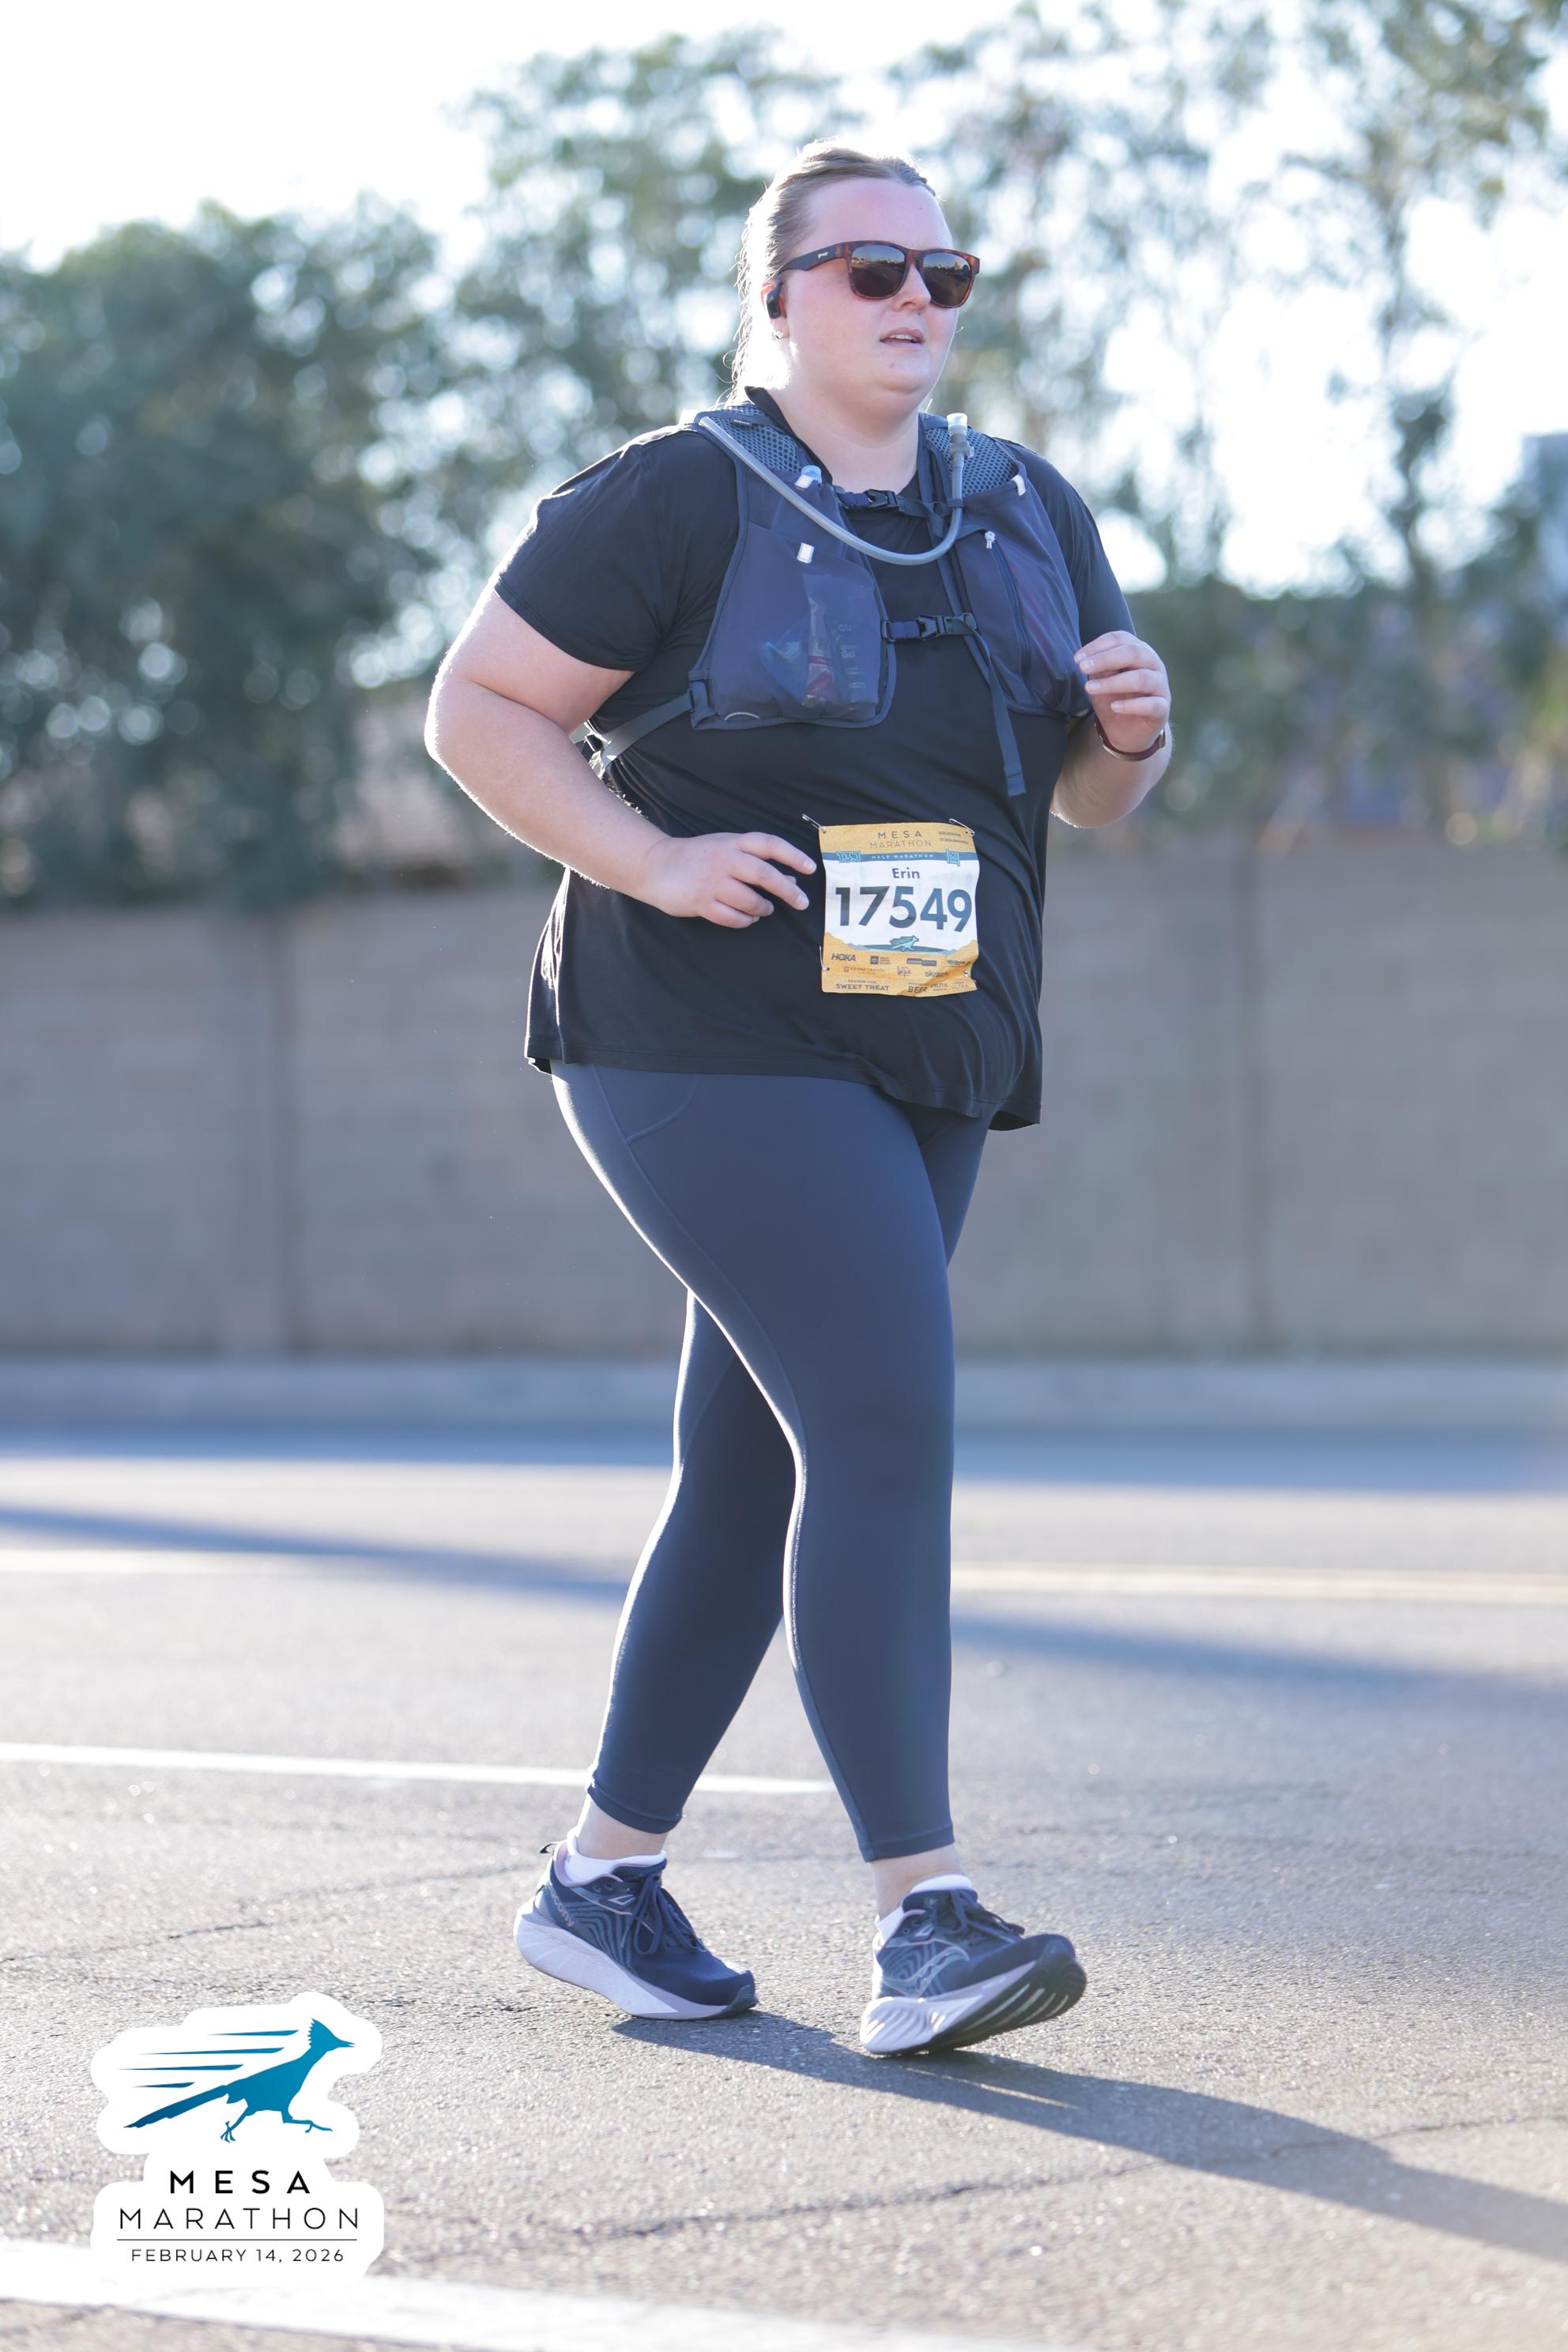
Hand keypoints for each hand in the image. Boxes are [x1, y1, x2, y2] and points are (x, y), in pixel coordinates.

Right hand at [639, 830, 816, 927]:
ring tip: (765, 909)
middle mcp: (723, 859)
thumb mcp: (726, 849)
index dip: (792, 855)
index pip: (768, 844)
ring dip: (764, 908)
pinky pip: (733, 918)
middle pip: (764, 874)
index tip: (810, 868)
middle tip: (802, 902)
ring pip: (750, 900)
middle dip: (787, 890)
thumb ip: (755, 861)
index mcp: (732, 842)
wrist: (655, 865)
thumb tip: (790, 878)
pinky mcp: (700, 902)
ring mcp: (711, 881)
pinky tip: (749, 918)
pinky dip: (746, 920)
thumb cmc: (698, 857)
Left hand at [1073, 630, 1169, 753]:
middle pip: (1134, 653)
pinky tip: (1114, 707)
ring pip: (1142, 678)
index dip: (1098, 646)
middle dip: (1106, 659)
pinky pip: (1151, 704)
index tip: (1077, 659)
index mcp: (1138, 651)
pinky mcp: (1162, 708)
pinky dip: (1131, 705)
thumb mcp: (1101, 681)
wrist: (1126, 731)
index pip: (1121, 639)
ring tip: (1090, 689)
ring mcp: (1160, 686)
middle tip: (1083, 668)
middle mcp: (1153, 664)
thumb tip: (1091, 659)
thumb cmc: (1114, 698)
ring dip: (1113, 682)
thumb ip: (1100, 668)